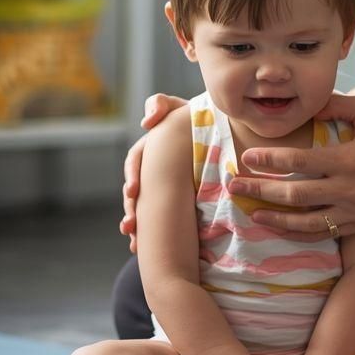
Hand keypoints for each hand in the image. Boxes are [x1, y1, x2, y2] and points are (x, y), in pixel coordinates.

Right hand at [119, 93, 187, 251]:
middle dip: (131, 206)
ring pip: (141, 205)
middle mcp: (153, 165)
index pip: (137, 159)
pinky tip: (138, 247)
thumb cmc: (199, 119)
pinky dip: (145, 232)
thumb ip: (160, 106)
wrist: (222, 135)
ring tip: (133, 237)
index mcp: (153, 146)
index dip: (133, 174)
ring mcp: (160, 183)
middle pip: (135, 188)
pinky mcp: (170, 199)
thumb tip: (146, 119)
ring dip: (135, 221)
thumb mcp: (180, 109)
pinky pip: (154, 216)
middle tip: (131, 222)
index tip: (133, 190)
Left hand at [226, 95, 354, 238]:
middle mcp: (348, 188)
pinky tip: (281, 226)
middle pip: (293, 194)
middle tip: (234, 186)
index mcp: (348, 158)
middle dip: (259, 190)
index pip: (298, 162)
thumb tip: (307, 106)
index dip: (269, 160)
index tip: (246, 157)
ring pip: (304, 222)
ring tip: (251, 212)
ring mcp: (353, 211)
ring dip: (274, 218)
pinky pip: (322, 233)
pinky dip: (298, 232)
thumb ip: (337, 105)